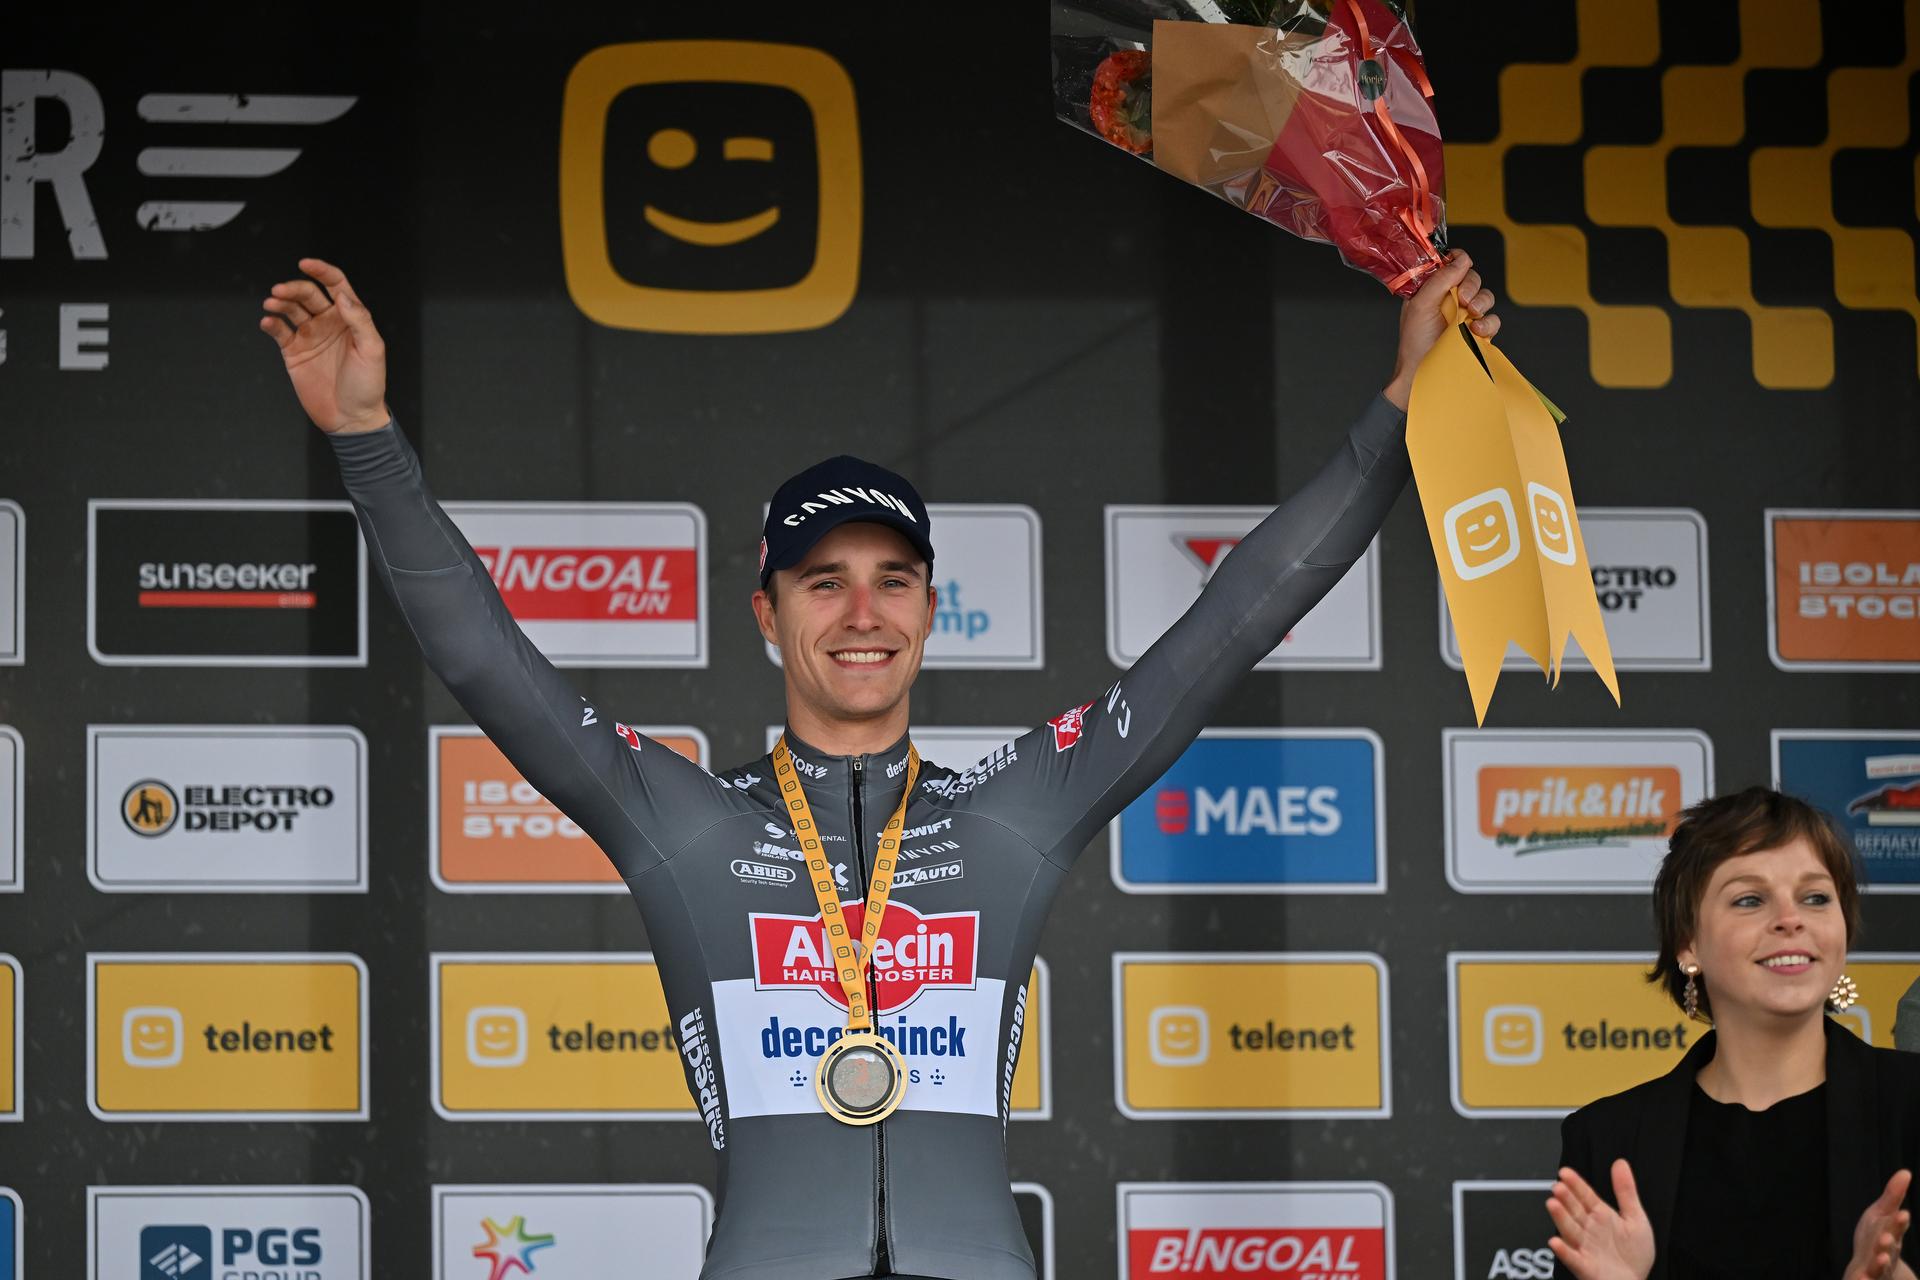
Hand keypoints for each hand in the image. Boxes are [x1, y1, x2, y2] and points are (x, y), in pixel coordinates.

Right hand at [259, 257, 391, 433]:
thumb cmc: (368, 386)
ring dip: (279, 302)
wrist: (351, 417)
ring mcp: (310, 336)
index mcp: (349, 318)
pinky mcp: (294, 352)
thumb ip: (359, 320)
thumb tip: (342, 296)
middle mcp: (328, 323)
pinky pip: (279, 331)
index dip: (321, 271)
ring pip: (291, 309)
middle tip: (279, 290)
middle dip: (293, 288)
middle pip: (308, 294)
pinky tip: (268, 322)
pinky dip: (271, 323)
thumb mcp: (372, 350)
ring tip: (271, 303)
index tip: (306, 263)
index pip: (336, 285)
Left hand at [1382, 248, 1498, 409]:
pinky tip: (1476, 330)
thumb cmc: (1415, 342)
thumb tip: (1461, 260)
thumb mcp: (1420, 306)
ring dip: (1482, 303)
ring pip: (1486, 296)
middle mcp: (1450, 299)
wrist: (1422, 373)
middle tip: (1464, 299)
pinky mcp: (1478, 332)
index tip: (1462, 263)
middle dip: (1471, 285)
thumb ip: (1440, 280)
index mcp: (1433, 289)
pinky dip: (1488, 323)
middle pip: (1472, 277)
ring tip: (1470, 315)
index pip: (1451, 264)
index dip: (1458, 260)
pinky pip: (1493, 319)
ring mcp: (1466, 316)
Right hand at [1546, 1160, 1654, 1279]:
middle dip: (1566, 1198)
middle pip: (1574, 1210)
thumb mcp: (1636, 1219)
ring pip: (1569, 1230)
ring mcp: (1585, 1247)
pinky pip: (1572, 1258)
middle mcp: (1589, 1229)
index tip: (1565, 1172)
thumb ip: (1626, 1191)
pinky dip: (1563, 1251)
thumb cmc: (1634, 1255)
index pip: (1585, 1195)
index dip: (1576, 1184)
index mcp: (1600, 1216)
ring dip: (1560, 1218)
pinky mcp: (1584, 1266)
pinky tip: (1555, 1242)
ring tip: (1553, 1204)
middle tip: (1558, 1187)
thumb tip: (1620, 1164)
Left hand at [1845, 1169, 1913, 1279]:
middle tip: (1887, 1239)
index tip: (1902, 1214)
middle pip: (1888, 1249)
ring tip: (1880, 1259)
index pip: (1895, 1228)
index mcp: (1890, 1235)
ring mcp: (1875, 1269)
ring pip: (1879, 1268)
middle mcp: (1886, 1253)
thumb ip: (1893, 1196)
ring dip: (1880, 1264)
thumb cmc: (1876, 1237)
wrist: (1871, 1271)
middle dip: (1888, 1243)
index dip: (1898, 1222)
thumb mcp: (1882, 1215)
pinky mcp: (1863, 1278)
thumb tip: (1906, 1171)